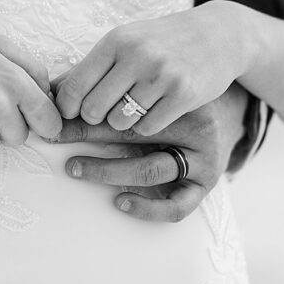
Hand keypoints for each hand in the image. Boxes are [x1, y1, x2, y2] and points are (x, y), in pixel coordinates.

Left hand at [48, 83, 249, 221]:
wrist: (231, 89)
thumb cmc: (176, 84)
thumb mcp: (150, 76)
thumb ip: (105, 81)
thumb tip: (52, 88)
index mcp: (176, 92)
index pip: (121, 100)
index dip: (81, 110)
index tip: (52, 115)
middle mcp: (192, 121)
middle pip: (131, 131)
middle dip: (85, 134)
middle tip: (52, 138)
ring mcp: (202, 152)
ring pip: (151, 168)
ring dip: (107, 170)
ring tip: (74, 168)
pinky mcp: (209, 179)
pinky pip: (179, 204)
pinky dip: (148, 207)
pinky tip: (120, 201)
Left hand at [53, 1, 250, 136]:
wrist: (218, 35)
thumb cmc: (162, 41)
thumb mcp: (125, 42)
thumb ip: (90, 67)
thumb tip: (49, 93)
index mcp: (116, 41)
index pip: (74, 86)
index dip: (67, 108)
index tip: (72, 113)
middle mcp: (137, 56)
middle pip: (94, 110)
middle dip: (95, 119)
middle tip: (105, 114)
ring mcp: (162, 75)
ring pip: (120, 122)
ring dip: (122, 123)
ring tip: (133, 109)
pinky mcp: (183, 94)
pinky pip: (148, 127)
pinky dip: (147, 125)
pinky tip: (156, 110)